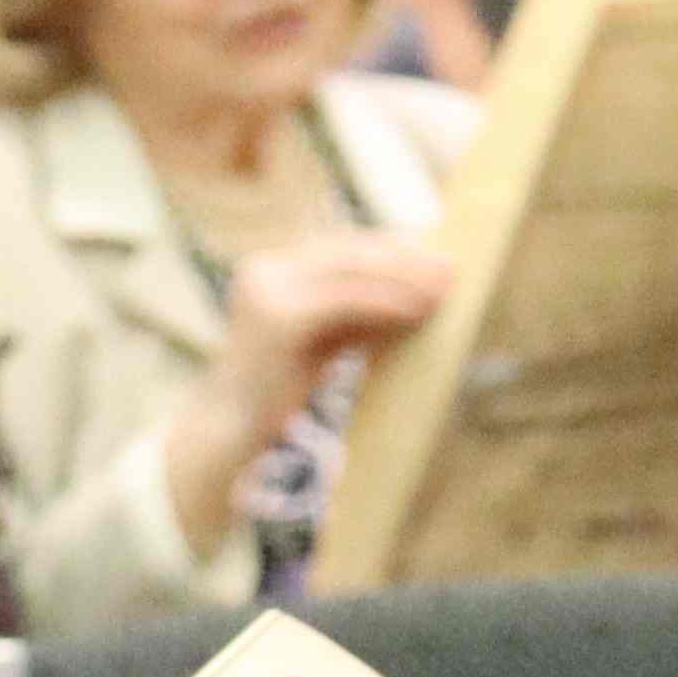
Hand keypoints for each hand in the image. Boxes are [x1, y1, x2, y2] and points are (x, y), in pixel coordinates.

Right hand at [147, 230, 447, 555]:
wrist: (228, 430)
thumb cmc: (277, 389)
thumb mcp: (323, 338)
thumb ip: (358, 311)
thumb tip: (422, 287)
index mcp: (270, 270)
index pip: (343, 246)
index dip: (392, 250)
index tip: (434, 260)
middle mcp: (264, 271)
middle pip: (351, 252)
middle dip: (405, 261)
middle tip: (449, 272)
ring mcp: (268, 291)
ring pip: (352, 271)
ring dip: (404, 279)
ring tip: (442, 290)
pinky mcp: (280, 317)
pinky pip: (347, 300)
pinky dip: (386, 302)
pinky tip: (417, 309)